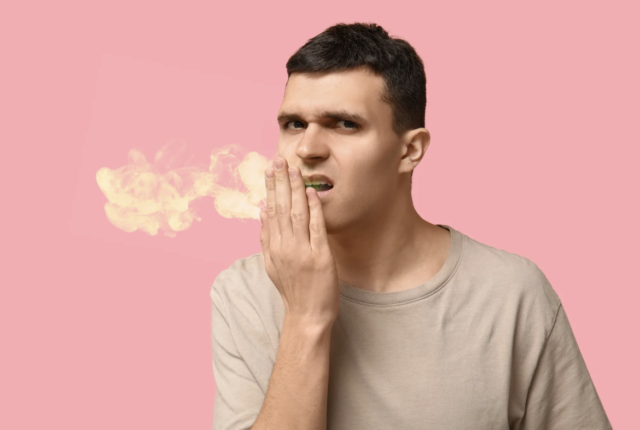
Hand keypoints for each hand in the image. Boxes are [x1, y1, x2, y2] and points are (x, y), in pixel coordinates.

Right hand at [259, 157, 339, 326]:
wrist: (306, 315)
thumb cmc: (292, 289)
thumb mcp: (272, 263)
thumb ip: (266, 237)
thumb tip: (261, 210)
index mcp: (273, 246)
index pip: (270, 210)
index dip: (270, 187)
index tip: (269, 169)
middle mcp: (285, 246)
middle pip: (281, 207)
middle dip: (280, 182)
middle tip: (279, 160)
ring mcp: (302, 251)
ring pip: (296, 214)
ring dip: (295, 189)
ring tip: (293, 169)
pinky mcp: (320, 257)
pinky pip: (316, 228)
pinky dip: (313, 209)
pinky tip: (312, 192)